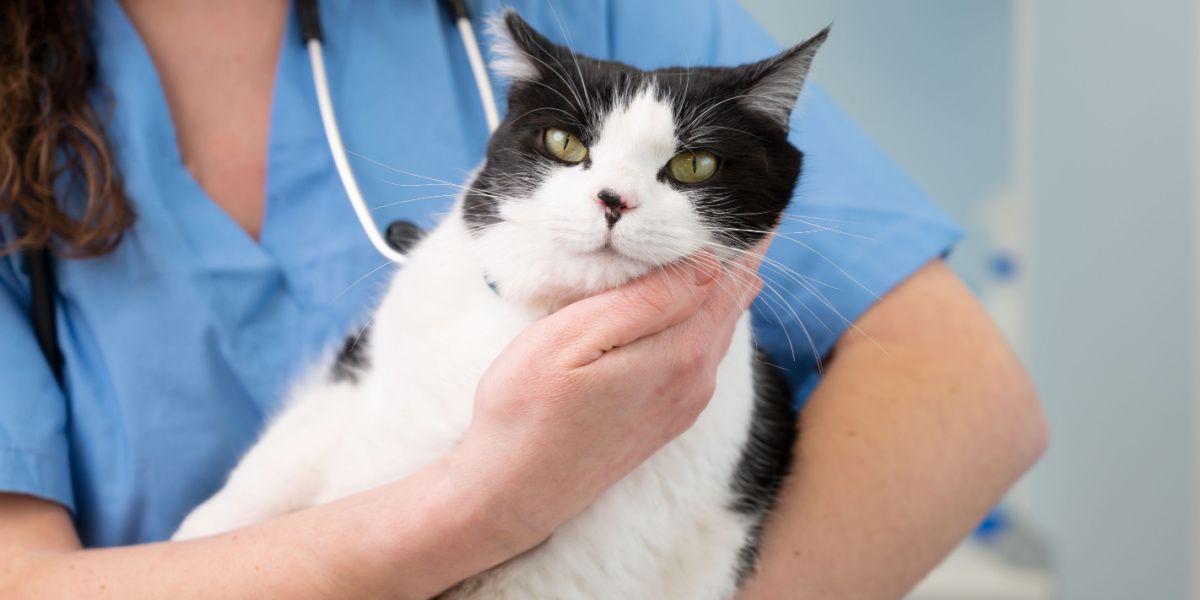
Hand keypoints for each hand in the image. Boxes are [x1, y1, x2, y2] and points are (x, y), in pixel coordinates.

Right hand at [449, 241, 769, 550]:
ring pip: (718, 328)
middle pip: (730, 303)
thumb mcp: (573, 339)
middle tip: (750, 211)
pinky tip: (694, 304)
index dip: (744, 238)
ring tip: (729, 246)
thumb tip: (707, 265)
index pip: (729, 280)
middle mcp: (696, 380)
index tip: (760, 198)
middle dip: (739, 258)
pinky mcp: (668, 417)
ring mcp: (685, 403)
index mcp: (681, 353)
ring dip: (723, 288)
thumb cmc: (528, 409)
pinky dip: (706, 319)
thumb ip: (645, 302)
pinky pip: (703, 354)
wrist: (513, 493)